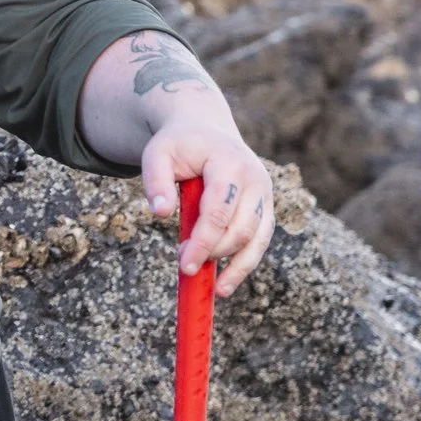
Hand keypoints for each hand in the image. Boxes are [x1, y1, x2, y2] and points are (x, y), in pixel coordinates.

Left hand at [139, 121, 274, 297]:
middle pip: (240, 228)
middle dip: (214, 253)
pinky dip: (246, 263)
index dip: (203, 241)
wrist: (205, 130)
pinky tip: (226, 283)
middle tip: (185, 267)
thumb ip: (155, 181)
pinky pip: (261, 241)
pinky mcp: (265, 207)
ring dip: (236, 266)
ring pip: (257, 239)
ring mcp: (264, 194)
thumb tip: (159, 213)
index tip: (183, 264)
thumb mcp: (157, 153)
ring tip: (214, 290)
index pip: (219, 210)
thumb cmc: (178, 145)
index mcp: (229, 163)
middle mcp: (255, 179)